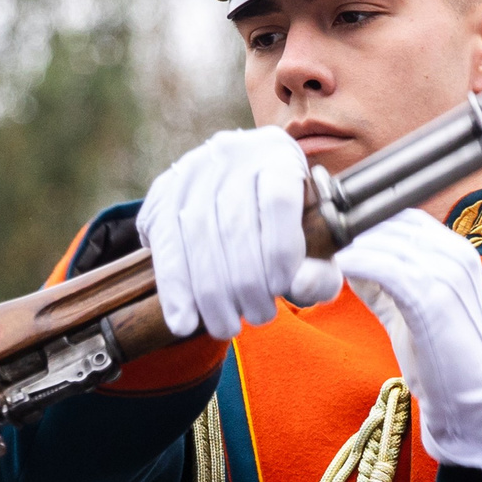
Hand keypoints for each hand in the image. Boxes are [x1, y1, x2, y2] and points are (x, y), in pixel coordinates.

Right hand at [138, 128, 341, 339]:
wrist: (237, 187)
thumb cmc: (284, 223)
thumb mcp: (313, 240)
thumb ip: (319, 270)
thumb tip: (301, 287)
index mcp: (276, 156)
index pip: (278, 200)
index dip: (280, 249)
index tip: (282, 287)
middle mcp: (231, 155)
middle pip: (236, 225)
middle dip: (247, 284)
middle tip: (259, 316)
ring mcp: (191, 172)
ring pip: (198, 238)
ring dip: (213, 295)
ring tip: (229, 326)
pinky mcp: (162, 194)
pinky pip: (166, 247)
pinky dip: (174, 290)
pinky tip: (184, 321)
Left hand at [333, 210, 481, 469]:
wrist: (473, 399)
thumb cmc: (442, 357)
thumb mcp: (414, 309)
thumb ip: (385, 283)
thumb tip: (349, 260)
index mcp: (458, 252)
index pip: (404, 217)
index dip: (368, 222)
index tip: (338, 235)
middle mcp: (456, 255)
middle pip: (393, 223)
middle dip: (355, 231)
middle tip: (323, 243)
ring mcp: (446, 274)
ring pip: (385, 241)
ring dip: (351, 247)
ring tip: (326, 257)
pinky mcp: (431, 298)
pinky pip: (385, 267)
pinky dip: (358, 264)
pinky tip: (340, 270)